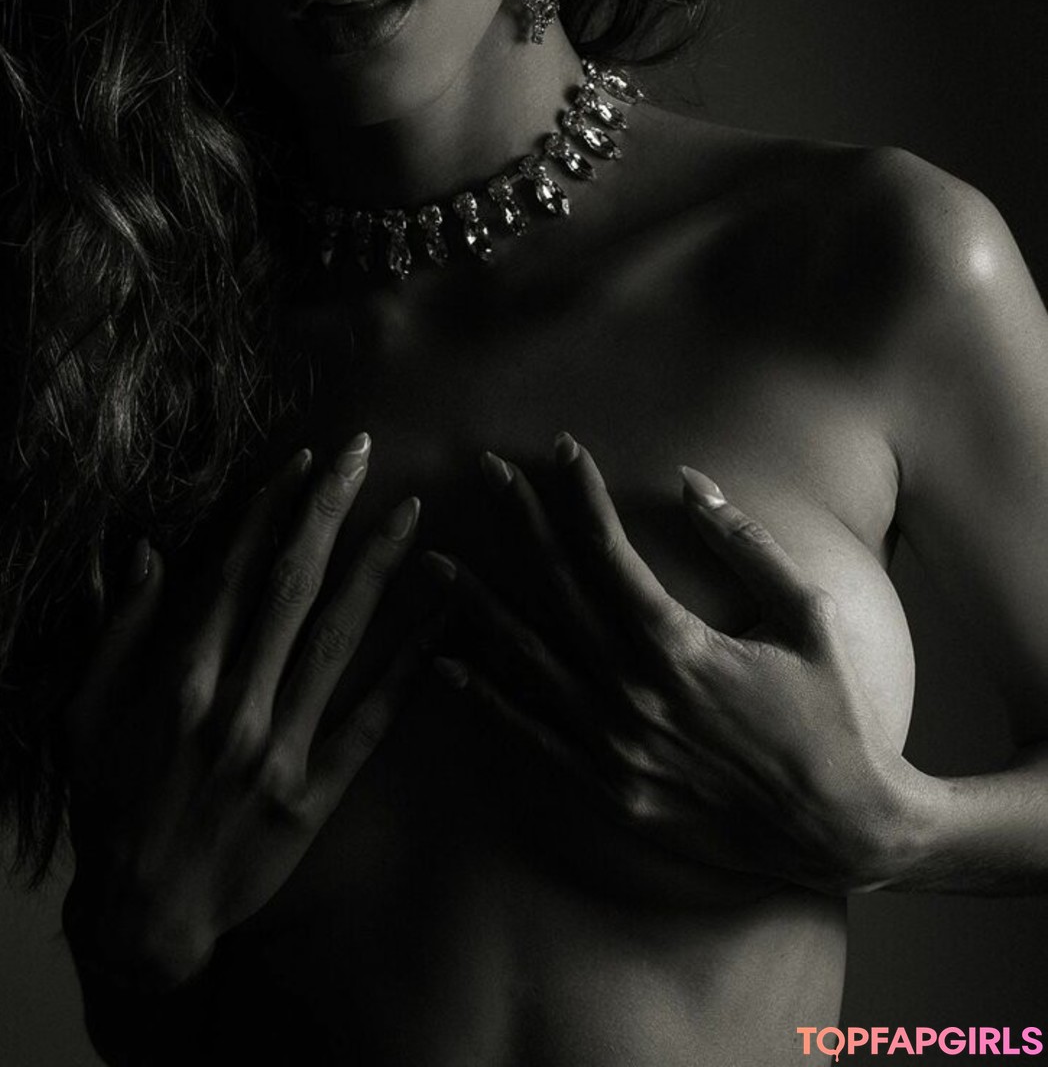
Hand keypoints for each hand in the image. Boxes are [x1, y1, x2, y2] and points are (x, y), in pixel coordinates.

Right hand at [62, 435, 441, 990]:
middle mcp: (233, 705)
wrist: (143, 914)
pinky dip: (410, 666)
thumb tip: (148, 553)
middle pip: (292, 587)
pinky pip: (373, 719)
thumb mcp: (85, 715)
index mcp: (178, 681)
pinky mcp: (317, 793)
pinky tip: (444, 618)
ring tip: (414, 512)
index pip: (234, 573)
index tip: (301, 460)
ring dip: (379, 568)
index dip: (269, 510)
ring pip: (339, 638)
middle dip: (328, 511)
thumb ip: (121, 633)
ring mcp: (280, 749)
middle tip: (363, 453)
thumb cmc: (111, 805)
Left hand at [430, 435, 913, 895]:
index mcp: (680, 645)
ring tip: (434, 562)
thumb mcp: (809, 615)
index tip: (561, 448)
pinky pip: (532, 738)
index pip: (608, 550)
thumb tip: (691, 480)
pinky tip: (447, 666)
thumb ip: (747, 545)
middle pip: (557, 591)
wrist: (843, 829)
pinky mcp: (609, 790)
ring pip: (528, 662)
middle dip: (520, 524)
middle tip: (487, 472)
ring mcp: (614, 746)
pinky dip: (486, 700)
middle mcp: (633, 693)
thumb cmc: (835, 714)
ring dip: (477, 606)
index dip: (580, 493)